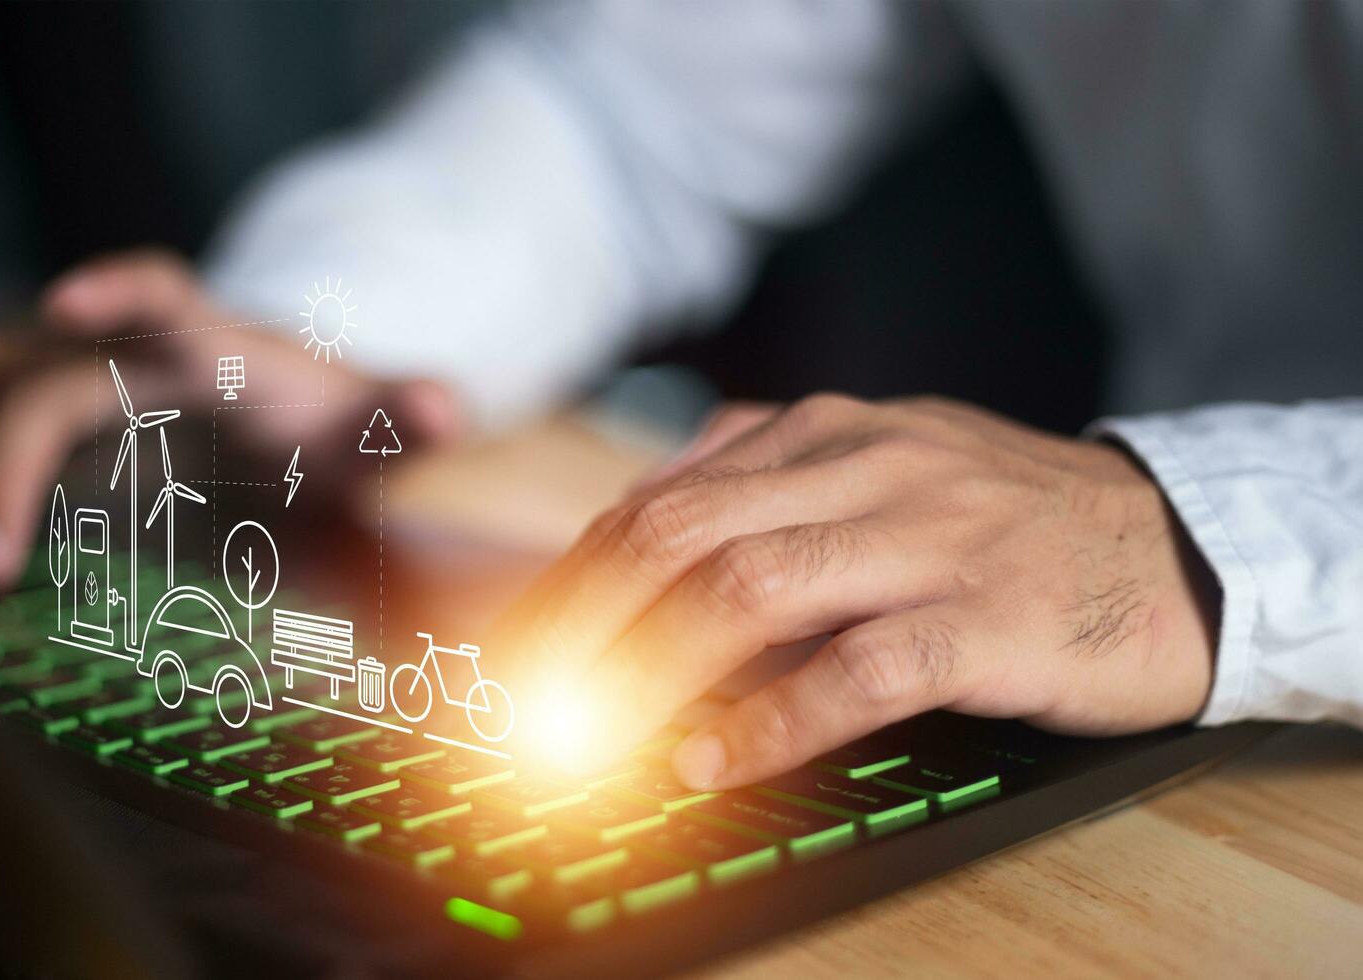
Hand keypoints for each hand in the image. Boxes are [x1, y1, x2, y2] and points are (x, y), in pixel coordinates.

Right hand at [0, 249, 459, 592]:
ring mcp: (77, 359)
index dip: (116, 289)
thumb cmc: (331, 422)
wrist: (296, 407)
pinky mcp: (45, 390)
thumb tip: (446, 406)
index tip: (67, 302)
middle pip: (50, 375)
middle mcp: (125, 339)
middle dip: (9, 461)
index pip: (162, 294)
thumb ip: (406, 418)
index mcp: (207, 341)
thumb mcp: (373, 427)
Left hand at [505, 394, 1216, 788]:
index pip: (661, 498)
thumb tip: (638, 524)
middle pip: (679, 534)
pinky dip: (771, 718)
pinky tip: (712, 758)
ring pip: (750, 588)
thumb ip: (768, 481)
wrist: (1180, 542)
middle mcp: (864, 466)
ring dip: (650, 666)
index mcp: (827, 431)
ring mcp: (929, 537)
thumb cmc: (1009, 518)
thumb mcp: (882, 466)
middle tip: (518, 695)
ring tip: (588, 732)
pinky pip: (859, 666)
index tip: (514, 643)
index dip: (573, 577)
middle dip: (580, 620)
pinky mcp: (989, 617)